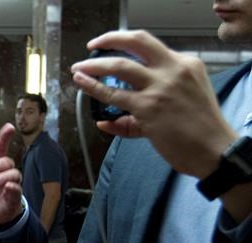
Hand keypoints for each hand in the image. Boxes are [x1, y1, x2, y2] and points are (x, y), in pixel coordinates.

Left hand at [0, 123, 22, 224]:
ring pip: (14, 173)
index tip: (10, 127)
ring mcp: (12, 182)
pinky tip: (8, 187)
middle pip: (6, 161)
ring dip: (3, 176)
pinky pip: (17, 188)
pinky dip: (12, 186)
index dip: (4, 137)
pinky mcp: (15, 194)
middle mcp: (5, 171)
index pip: (0, 148)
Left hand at [71, 30, 236, 178]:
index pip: (150, 46)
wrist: (215, 151)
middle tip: (91, 48)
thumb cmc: (200, 132)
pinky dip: (94, 90)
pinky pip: (113, 95)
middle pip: (136, 42)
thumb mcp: (182, 104)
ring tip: (78, 70)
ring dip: (94, 67)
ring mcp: (159, 87)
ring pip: (119, 67)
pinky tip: (83, 87)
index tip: (111, 46)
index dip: (126, 43)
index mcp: (185, 64)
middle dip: (109, 40)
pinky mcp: (148, 107)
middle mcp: (173, 70)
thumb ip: (147, 106)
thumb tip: (106, 121)